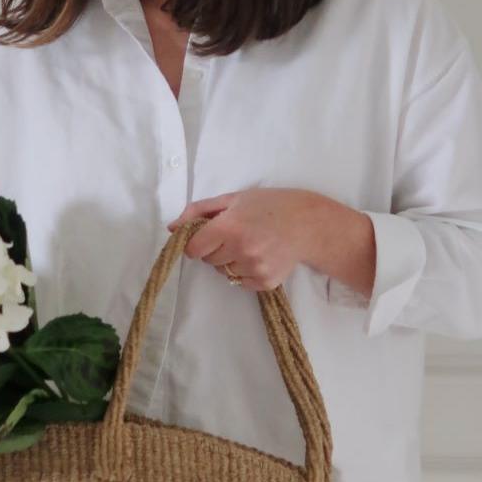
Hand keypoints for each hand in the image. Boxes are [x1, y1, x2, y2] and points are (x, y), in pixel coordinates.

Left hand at [167, 187, 375, 296]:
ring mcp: (254, 268)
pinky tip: (261, 256)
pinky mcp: (264, 282)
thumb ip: (199, 211)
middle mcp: (241, 249)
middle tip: (238, 235)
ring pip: (224, 273)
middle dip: (216, 249)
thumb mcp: (233, 199)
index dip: (198, 242)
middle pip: (208, 261)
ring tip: (252, 244)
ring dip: (231, 261)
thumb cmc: (269, 206)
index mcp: (230, 226)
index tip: (209, 235)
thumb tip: (172, 228)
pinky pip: (240, 282)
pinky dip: (245, 272)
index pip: (193, 249)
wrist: (309, 224)